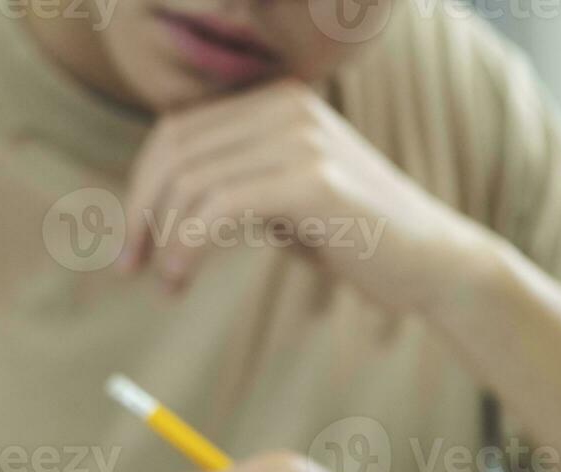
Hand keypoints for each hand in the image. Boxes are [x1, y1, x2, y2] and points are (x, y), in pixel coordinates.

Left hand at [121, 79, 492, 314]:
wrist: (431, 262)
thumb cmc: (352, 237)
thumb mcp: (282, 196)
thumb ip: (232, 182)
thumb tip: (156, 204)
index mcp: (275, 100)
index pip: (177, 130)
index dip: (141, 186)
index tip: (130, 243)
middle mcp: (286, 105)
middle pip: (175, 151)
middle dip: (141, 212)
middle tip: (129, 266)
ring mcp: (301, 138)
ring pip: (192, 180)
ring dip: (164, 237)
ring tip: (167, 282)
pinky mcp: (313, 180)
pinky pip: (219, 208)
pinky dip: (186, 245)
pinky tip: (181, 277)